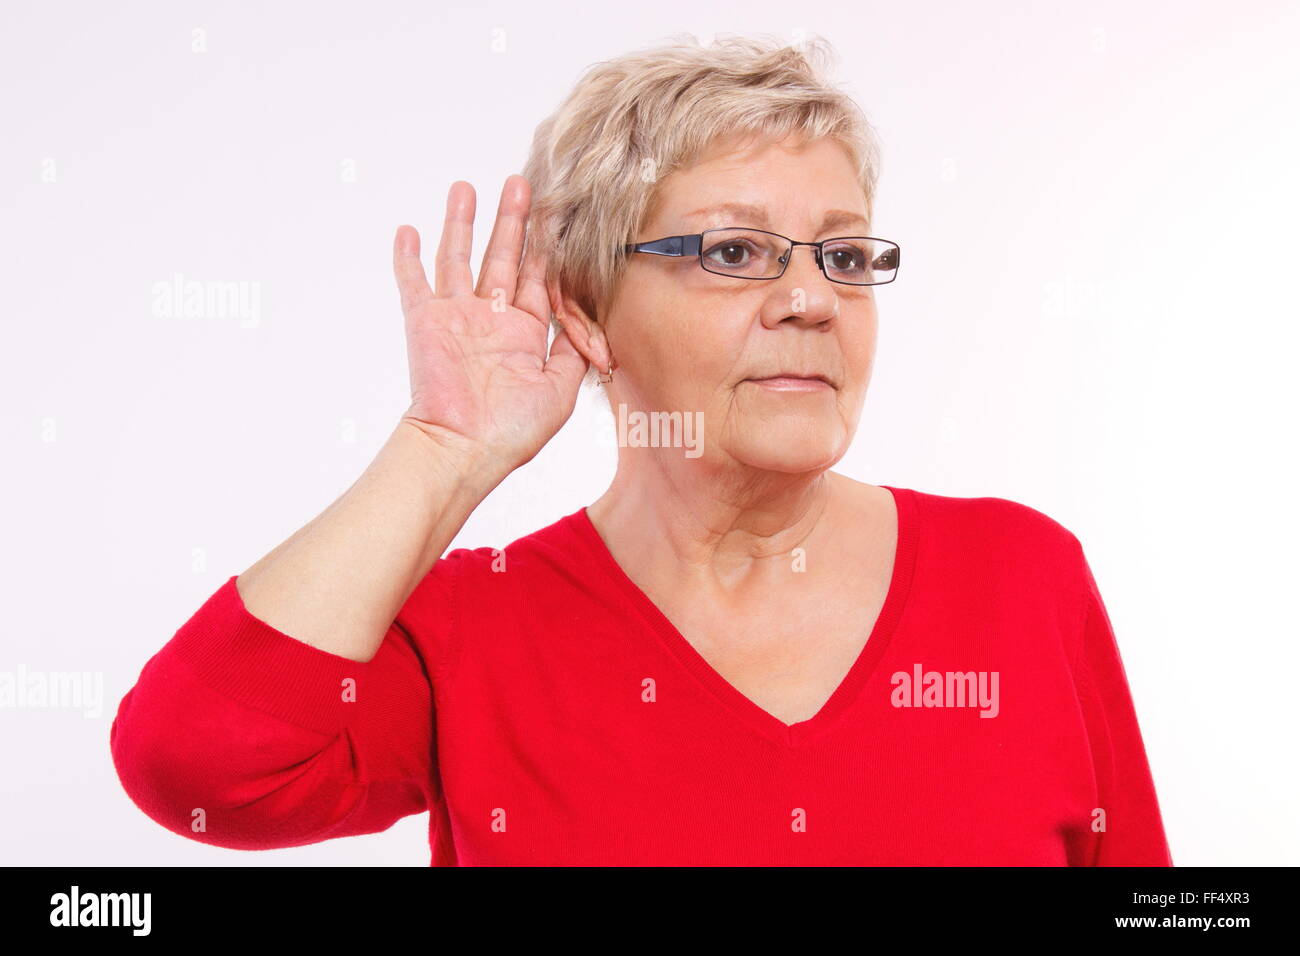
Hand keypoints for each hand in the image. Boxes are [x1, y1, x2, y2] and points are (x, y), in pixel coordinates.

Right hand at [393, 175, 587, 471]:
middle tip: (522, 181)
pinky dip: (408, 258)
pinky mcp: (425, 322)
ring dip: (463, 223)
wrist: (463, 449)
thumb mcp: (560, 390)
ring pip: (460, 257)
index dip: (548, 246)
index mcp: (526, 333)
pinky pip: (413, 283)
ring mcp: (457, 317)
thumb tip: (587, 322)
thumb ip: (573, 351)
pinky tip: (407, 230)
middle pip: (504, 257)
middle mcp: (492, 319)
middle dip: (513, 220)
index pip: (539, 278)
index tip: (557, 212)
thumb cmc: (512, 431)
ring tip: (467, 187)